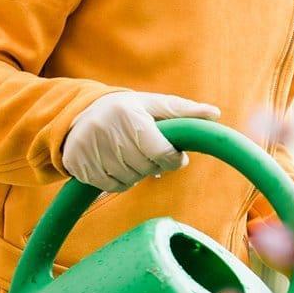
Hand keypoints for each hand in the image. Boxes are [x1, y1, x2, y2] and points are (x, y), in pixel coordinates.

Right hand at [62, 92, 219, 191]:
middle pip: (146, 169)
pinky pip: (112, 187)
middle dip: (153, 165)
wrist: (81, 113)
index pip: (160, 152)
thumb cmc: (128, 110)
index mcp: (130, 114)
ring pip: (129, 180)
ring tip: (131, 155)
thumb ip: (184, 111)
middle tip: (148, 152)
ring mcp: (90, 149)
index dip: (173, 160)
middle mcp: (107, 131)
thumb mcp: (154, 105)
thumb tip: (215, 114)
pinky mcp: (78, 164)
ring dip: (137, 174)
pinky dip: (120, 181)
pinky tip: (117, 164)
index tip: (175, 156)